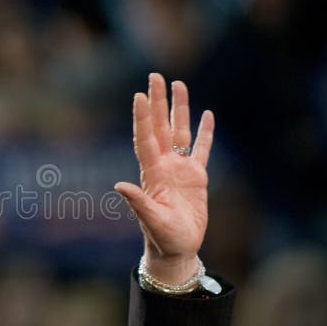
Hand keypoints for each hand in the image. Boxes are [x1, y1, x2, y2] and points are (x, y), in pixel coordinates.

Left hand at [114, 73, 214, 284]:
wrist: (177, 249)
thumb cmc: (162, 238)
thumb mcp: (151, 221)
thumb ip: (138, 202)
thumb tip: (119, 186)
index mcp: (152, 173)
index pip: (145, 138)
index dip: (142, 117)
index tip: (139, 95)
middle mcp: (164, 165)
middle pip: (160, 126)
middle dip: (157, 101)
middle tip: (155, 76)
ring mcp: (180, 169)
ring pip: (180, 131)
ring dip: (179, 109)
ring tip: (179, 84)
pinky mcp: (197, 177)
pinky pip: (202, 149)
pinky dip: (205, 132)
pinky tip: (207, 114)